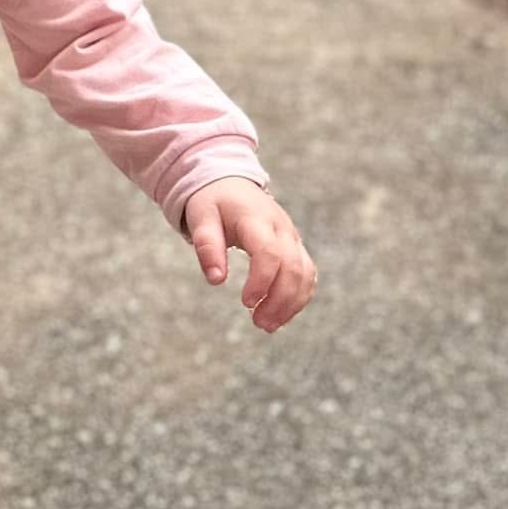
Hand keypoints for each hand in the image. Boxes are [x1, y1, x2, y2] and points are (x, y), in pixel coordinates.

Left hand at [182, 179, 315, 333]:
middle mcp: (281, 229)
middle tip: (259, 324)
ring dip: (291, 303)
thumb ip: (207, 246)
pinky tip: (280, 315)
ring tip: (268, 325)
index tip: (245, 303)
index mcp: (257, 219)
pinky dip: (298, 297)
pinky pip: (307, 274)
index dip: (262, 281)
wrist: (230, 183)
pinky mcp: (295, 247)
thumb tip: (215, 280)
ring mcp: (292, 238)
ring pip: (305, 274)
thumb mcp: (201, 218)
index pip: (270, 253)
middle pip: (293, 268)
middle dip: (279, 300)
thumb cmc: (213, 202)